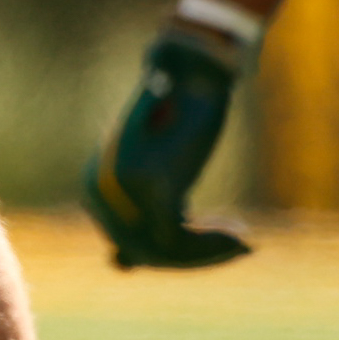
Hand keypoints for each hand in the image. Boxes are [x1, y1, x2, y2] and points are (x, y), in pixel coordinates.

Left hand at [83, 26, 256, 269]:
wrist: (191, 74)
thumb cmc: (178, 120)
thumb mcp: (153, 172)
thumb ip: (134, 215)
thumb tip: (119, 265)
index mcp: (94, 187)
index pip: (129, 245)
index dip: (172, 256)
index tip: (212, 248)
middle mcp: (101, 190)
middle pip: (146, 251)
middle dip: (192, 258)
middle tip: (235, 245)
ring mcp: (126, 190)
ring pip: (165, 251)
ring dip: (208, 253)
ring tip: (241, 241)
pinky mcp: (156, 187)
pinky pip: (178, 240)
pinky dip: (213, 246)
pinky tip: (244, 237)